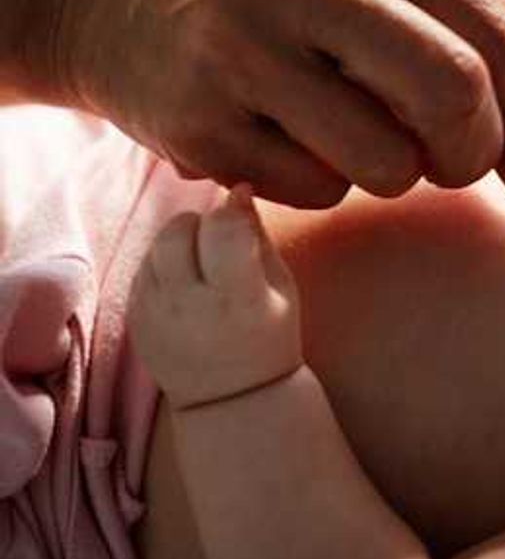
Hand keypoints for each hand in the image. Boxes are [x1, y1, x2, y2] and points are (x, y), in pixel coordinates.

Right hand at [61, 0, 504, 208]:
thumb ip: (463, 48)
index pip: (498, 40)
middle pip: (455, 93)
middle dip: (472, 153)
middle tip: (445, 161)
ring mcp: (240, 46)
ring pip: (388, 162)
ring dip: (389, 175)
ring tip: (344, 135)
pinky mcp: (198, 119)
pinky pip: (316, 191)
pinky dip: (320, 185)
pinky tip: (278, 140)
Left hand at [128, 185, 301, 409]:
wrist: (233, 399)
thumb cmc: (270, 338)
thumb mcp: (282, 288)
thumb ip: (258, 237)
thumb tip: (238, 191)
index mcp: (239, 298)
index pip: (223, 226)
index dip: (232, 208)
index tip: (241, 207)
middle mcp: (191, 306)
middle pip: (179, 230)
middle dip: (200, 222)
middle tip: (218, 238)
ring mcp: (156, 315)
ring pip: (156, 247)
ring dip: (179, 242)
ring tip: (202, 264)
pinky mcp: (134, 320)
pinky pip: (143, 270)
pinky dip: (163, 266)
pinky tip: (186, 285)